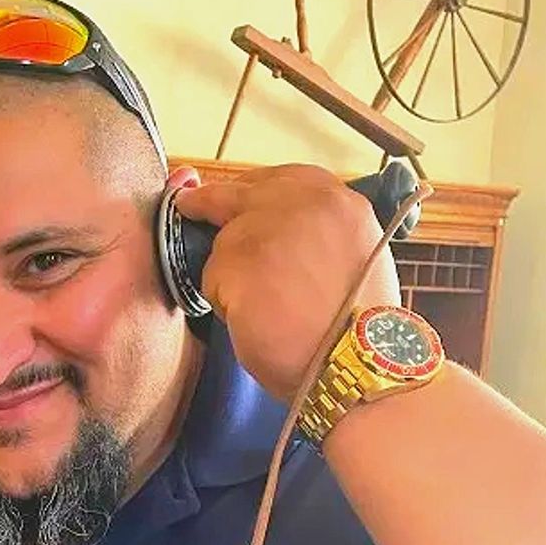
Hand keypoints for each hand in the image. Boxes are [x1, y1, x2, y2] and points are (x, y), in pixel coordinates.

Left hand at [173, 166, 400, 404]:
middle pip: (238, 194)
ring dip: (230, 276)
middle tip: (189, 206)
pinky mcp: (238, 259)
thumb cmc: (357, 331)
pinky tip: (253, 321)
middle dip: (212, 204)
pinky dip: (222, 303)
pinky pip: (210, 278)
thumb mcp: (354, 258)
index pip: (279, 179)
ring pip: (223, 242)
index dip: (252, 194)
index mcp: (339, 200)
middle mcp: (303, 201)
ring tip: (264, 310)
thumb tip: (274, 230)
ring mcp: (268, 226)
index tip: (234, 202)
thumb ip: (317, 233)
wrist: (356, 365)